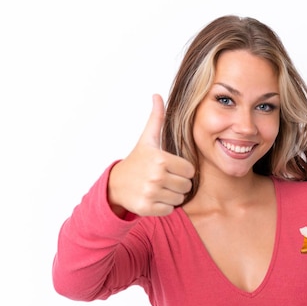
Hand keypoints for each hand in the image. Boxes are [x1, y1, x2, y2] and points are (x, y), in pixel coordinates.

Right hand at [108, 94, 194, 216]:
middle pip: (186, 186)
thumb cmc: (137, 160)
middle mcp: (156, 176)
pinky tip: (153, 198)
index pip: (190, 171)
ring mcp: (151, 193)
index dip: (182, 170)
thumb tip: (157, 95)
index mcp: (161, 159)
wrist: (116, 184)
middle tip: (163, 179)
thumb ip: (157, 118)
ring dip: (171, 195)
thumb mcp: (147, 139)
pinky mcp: (147, 208)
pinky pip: (169, 210)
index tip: (169, 168)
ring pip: (179, 199)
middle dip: (178, 184)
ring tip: (158, 188)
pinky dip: (164, 206)